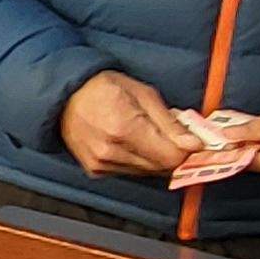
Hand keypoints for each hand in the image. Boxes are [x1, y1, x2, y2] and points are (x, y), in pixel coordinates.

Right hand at [58, 70, 195, 178]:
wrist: (64, 95)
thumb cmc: (104, 87)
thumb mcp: (143, 93)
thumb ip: (170, 122)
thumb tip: (195, 144)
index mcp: (124, 128)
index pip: (171, 157)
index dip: (187, 150)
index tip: (193, 140)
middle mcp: (111, 151)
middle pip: (161, 167)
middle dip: (173, 152)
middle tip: (173, 134)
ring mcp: (101, 164)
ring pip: (148, 172)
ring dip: (155, 157)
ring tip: (148, 134)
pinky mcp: (95, 171)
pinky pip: (131, 172)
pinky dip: (138, 160)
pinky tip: (131, 142)